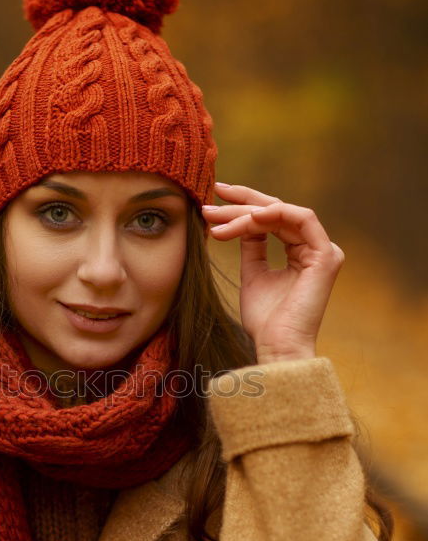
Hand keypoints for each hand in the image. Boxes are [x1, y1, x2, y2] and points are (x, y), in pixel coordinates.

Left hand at [202, 182, 344, 363]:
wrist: (277, 346)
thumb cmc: (265, 320)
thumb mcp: (253, 274)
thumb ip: (252, 245)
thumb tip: (241, 221)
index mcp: (302, 252)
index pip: (273, 218)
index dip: (244, 204)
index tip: (214, 200)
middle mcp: (315, 247)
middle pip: (277, 211)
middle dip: (243, 201)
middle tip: (214, 194)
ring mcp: (324, 250)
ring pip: (284, 213)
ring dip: (249, 211)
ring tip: (220, 217)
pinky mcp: (326, 255)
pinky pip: (300, 219)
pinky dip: (274, 214)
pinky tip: (249, 217)